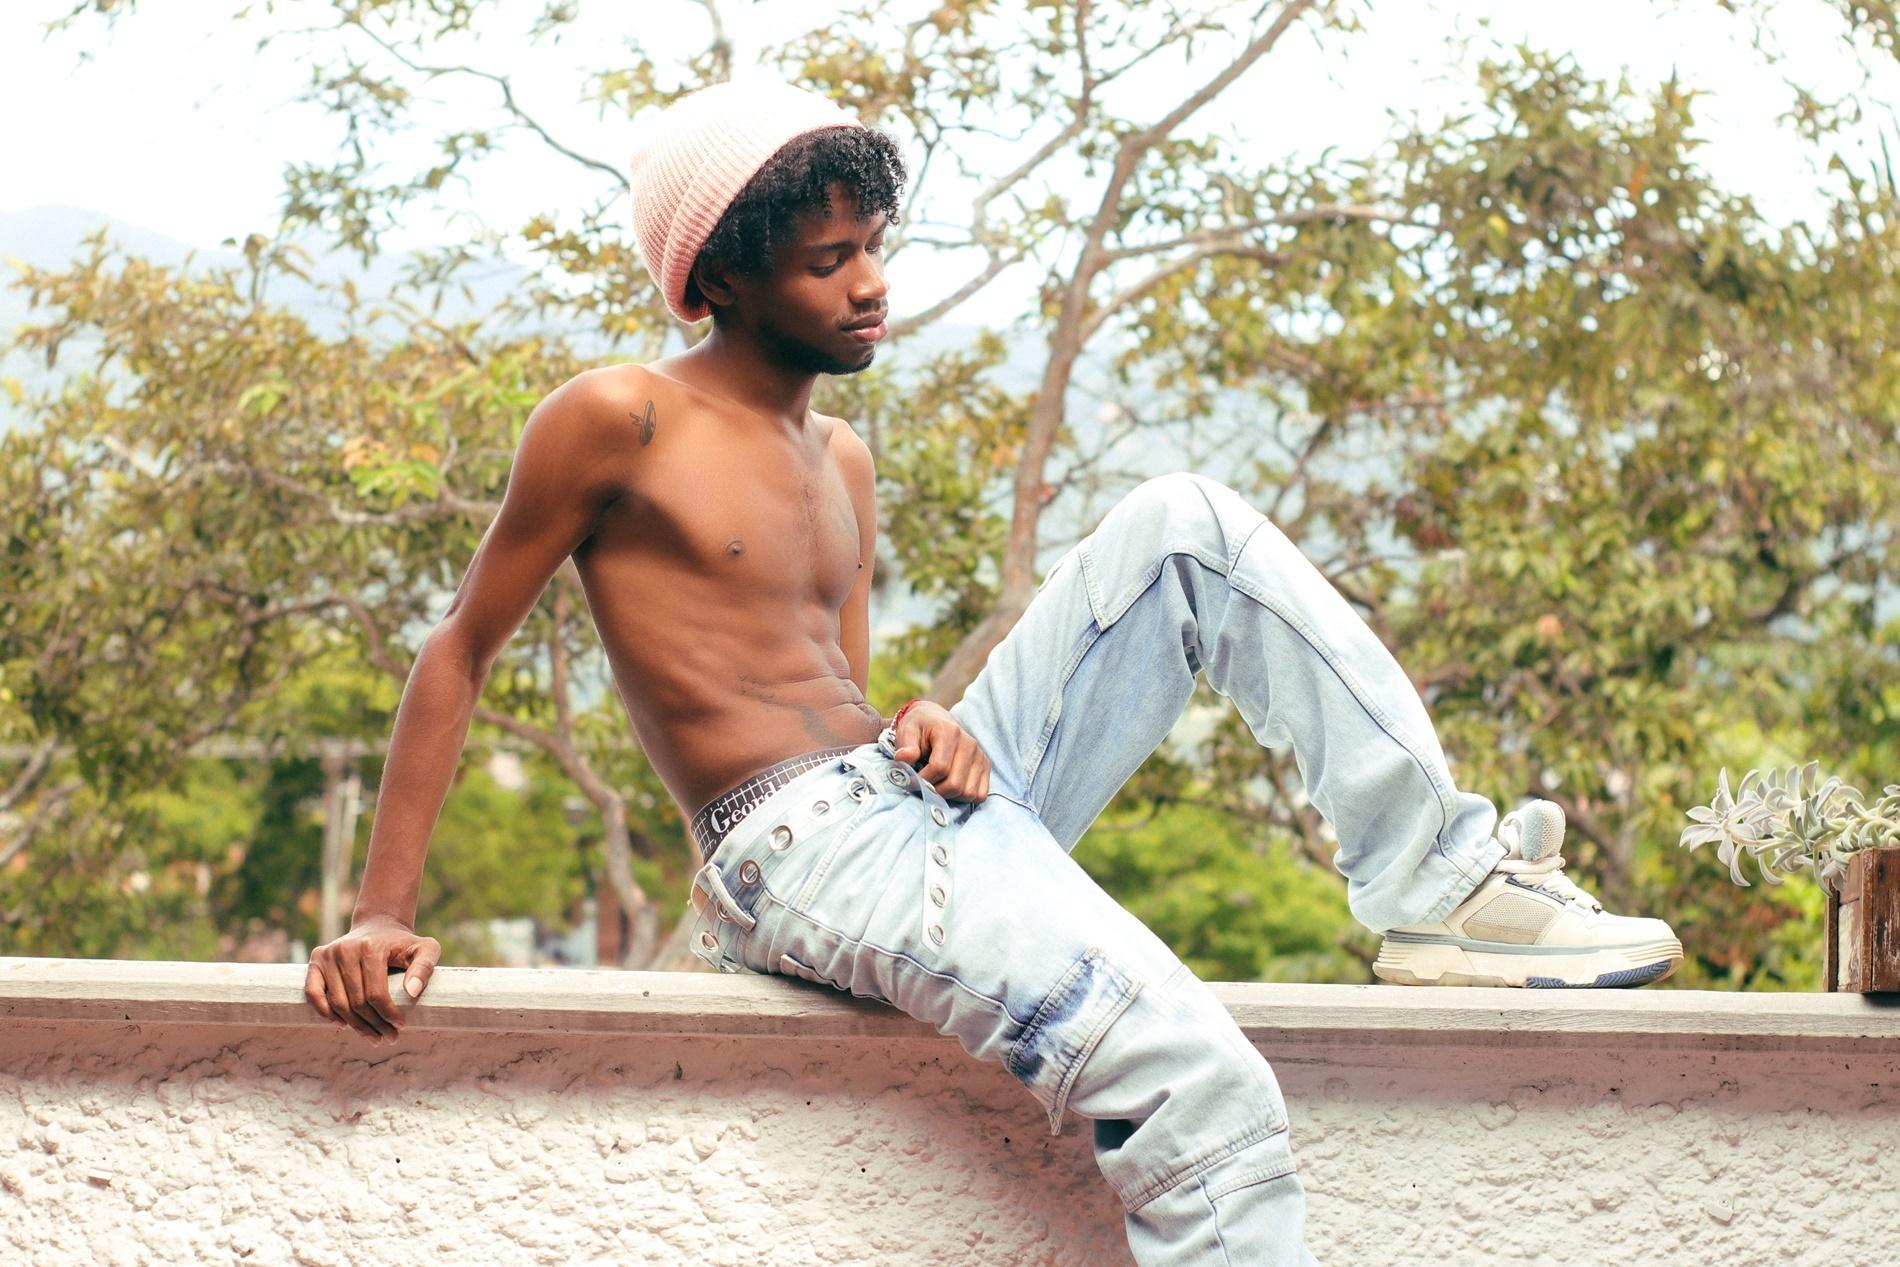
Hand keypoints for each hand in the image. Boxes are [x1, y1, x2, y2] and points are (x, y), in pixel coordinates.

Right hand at [304, 914, 440, 1043]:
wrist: (379, 926)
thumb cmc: (404, 943)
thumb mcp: (425, 949)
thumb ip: (424, 967)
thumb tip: (412, 992)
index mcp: (370, 947)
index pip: (376, 993)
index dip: (388, 1014)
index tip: (400, 1025)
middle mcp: (345, 950)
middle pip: (356, 1002)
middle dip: (374, 1025)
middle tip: (389, 1037)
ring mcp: (328, 955)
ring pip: (337, 1003)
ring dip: (355, 1025)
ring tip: (373, 1037)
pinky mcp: (316, 960)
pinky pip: (313, 993)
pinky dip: (325, 1012)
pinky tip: (343, 1024)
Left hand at [891, 701, 989, 802]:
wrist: (935, 720)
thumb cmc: (919, 728)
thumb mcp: (907, 731)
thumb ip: (905, 745)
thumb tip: (903, 758)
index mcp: (950, 732)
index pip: (940, 767)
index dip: (923, 780)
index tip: (911, 781)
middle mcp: (970, 744)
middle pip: (954, 784)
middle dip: (935, 791)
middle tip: (923, 786)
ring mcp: (980, 756)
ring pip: (968, 793)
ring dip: (949, 796)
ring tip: (936, 785)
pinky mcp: (985, 766)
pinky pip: (980, 795)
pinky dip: (964, 798)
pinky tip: (951, 788)